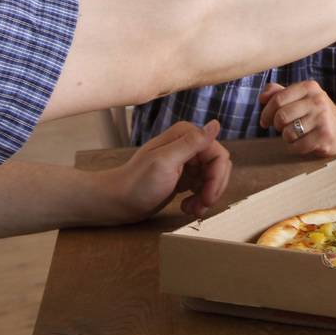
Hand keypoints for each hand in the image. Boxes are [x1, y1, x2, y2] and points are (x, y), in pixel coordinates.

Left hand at [104, 119, 231, 220]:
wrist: (117, 202)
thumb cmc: (137, 184)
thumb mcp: (165, 162)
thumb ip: (192, 143)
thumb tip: (216, 123)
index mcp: (186, 135)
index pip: (218, 154)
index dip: (217, 177)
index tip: (208, 197)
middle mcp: (188, 144)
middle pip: (218, 166)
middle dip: (213, 188)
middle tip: (202, 207)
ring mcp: (187, 161)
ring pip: (213, 177)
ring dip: (207, 196)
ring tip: (193, 210)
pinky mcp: (184, 176)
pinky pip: (203, 186)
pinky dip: (200, 199)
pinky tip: (187, 207)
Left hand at [259, 81, 335, 157]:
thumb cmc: (314, 112)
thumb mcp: (299, 96)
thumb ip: (278, 93)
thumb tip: (262, 97)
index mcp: (309, 87)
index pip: (277, 99)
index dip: (266, 112)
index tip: (265, 120)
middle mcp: (317, 100)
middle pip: (281, 116)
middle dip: (277, 125)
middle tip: (281, 128)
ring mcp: (323, 118)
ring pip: (288, 133)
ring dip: (287, 137)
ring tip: (295, 134)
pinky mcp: (325, 136)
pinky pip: (298, 146)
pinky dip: (295, 147)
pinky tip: (303, 142)